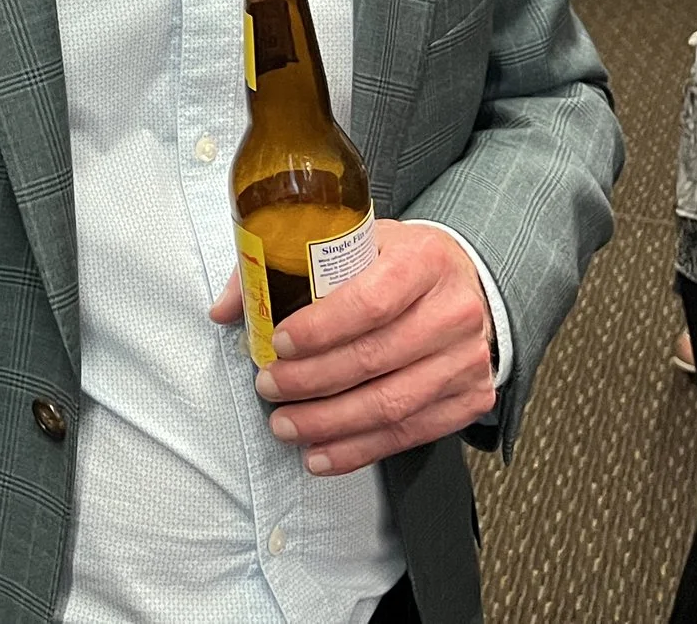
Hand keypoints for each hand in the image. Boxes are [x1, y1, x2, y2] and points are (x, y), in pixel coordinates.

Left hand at [208, 220, 495, 474]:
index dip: (319, 329)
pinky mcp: (470, 398)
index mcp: (422, 260)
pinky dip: (359, 450)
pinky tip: (322, 454)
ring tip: (285, 426)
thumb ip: (285, 267)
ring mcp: (467, 359)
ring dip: (329, 423)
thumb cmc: (397, 263)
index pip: (370, 302)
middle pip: (375, 359)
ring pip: (392, 405)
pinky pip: (410, 434)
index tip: (278, 344)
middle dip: (311, 381)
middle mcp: (453, 310)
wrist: (463, 285)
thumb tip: (226, 310)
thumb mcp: (352, 243)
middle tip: (268, 388)